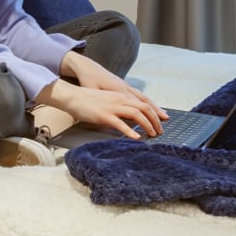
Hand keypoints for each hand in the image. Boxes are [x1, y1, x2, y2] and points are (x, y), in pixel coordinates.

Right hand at [38, 52, 167, 138]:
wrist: (74, 96)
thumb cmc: (89, 100)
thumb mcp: (108, 100)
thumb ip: (120, 108)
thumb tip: (130, 118)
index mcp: (121, 96)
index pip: (143, 103)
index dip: (155, 113)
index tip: (161, 122)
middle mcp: (120, 100)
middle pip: (144, 108)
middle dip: (155, 120)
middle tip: (160, 131)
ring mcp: (113, 107)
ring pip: (136, 114)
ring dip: (147, 125)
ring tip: (152, 135)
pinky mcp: (104, 116)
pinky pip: (121, 124)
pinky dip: (130, 132)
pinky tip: (136, 138)